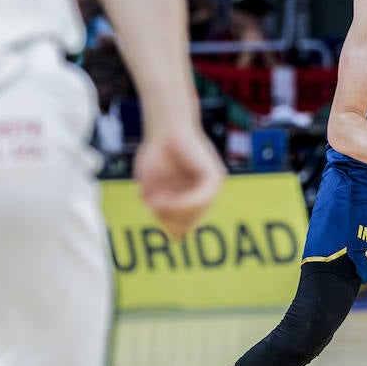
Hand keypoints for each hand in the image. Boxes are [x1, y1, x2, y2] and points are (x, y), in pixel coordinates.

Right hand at [133, 122, 225, 238]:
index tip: (153, 207)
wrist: (164, 126)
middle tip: (153, 203)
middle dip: (167, 219)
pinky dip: (182, 204)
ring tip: (157, 201)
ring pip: (194, 215)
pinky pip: (201, 200)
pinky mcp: (214, 177)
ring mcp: (211, 187)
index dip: (165, 224)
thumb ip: (162, 212)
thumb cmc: (156, 154)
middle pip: (187, 224)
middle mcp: (204, 195)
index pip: (182, 228)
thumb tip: (178, 239)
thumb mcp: (152, 190)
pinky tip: (167, 199)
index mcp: (189, 200)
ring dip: (172, 213)